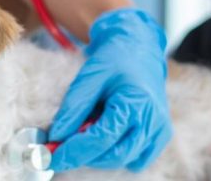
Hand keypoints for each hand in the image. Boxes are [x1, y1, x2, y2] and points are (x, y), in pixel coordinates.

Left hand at [48, 8, 171, 171]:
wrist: (139, 49)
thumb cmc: (115, 59)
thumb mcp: (90, 76)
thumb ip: (74, 107)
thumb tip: (57, 137)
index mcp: (137, 102)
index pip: (102, 138)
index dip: (74, 151)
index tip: (51, 157)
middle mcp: (153, 121)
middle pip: (114, 155)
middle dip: (84, 157)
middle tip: (61, 149)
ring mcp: (160, 130)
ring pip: (124, 160)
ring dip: (99, 155)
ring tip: (86, 131)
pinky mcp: (160, 136)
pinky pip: (135, 159)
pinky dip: (116, 153)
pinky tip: (105, 135)